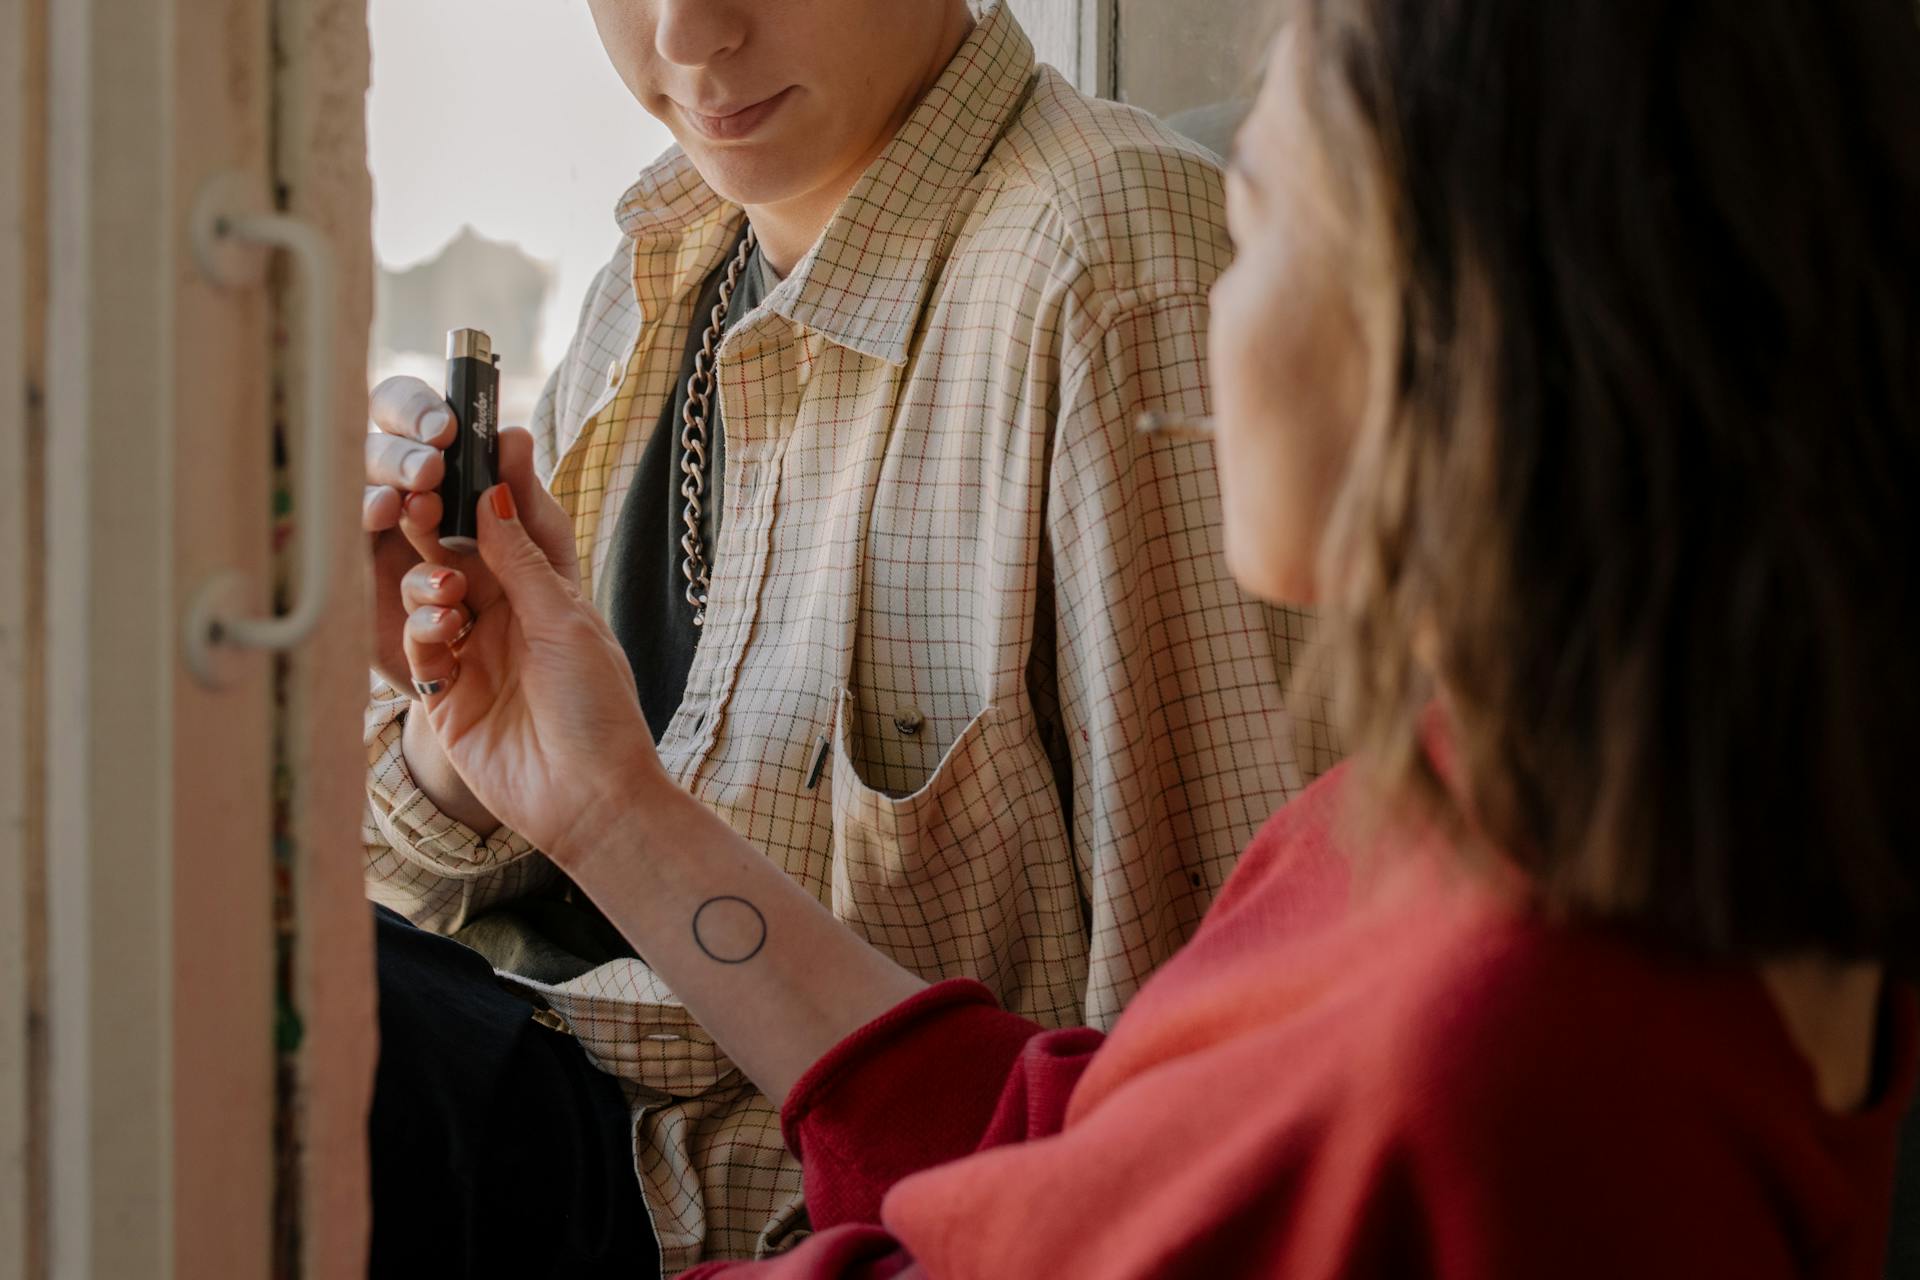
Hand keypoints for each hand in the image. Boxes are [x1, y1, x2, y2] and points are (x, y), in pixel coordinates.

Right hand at [400, 483, 659, 860]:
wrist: (588, 798)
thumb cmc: (598, 709)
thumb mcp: (566, 623)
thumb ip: (523, 563)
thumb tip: (494, 496)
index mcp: (547, 593)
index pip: (518, 524)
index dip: (503, 484)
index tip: (488, 437)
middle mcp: (506, 616)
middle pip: (459, 550)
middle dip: (439, 522)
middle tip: (422, 496)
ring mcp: (472, 652)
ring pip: (428, 590)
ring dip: (429, 578)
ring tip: (450, 591)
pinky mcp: (443, 694)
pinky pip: (417, 645)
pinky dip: (423, 629)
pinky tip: (443, 630)